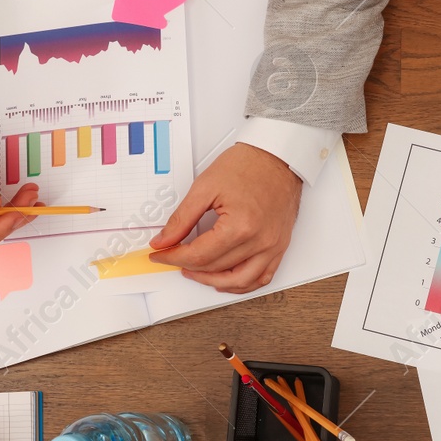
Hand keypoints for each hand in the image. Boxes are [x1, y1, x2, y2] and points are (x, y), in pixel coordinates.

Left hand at [148, 143, 301, 292]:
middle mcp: (260, 241)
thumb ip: (182, 218)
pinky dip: (242, 284)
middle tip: (172, 257)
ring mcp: (272, 246)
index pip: (199, 255)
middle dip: (187, 266)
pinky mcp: (279, 246)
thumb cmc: (248, 165)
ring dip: (213, 281)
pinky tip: (226, 279)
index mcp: (241, 226)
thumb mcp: (205, 187)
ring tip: (195, 272)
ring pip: (240, 281)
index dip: (173, 257)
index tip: (160, 254)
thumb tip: (164, 240)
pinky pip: (262, 277)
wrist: (277, 157)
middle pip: (216, 268)